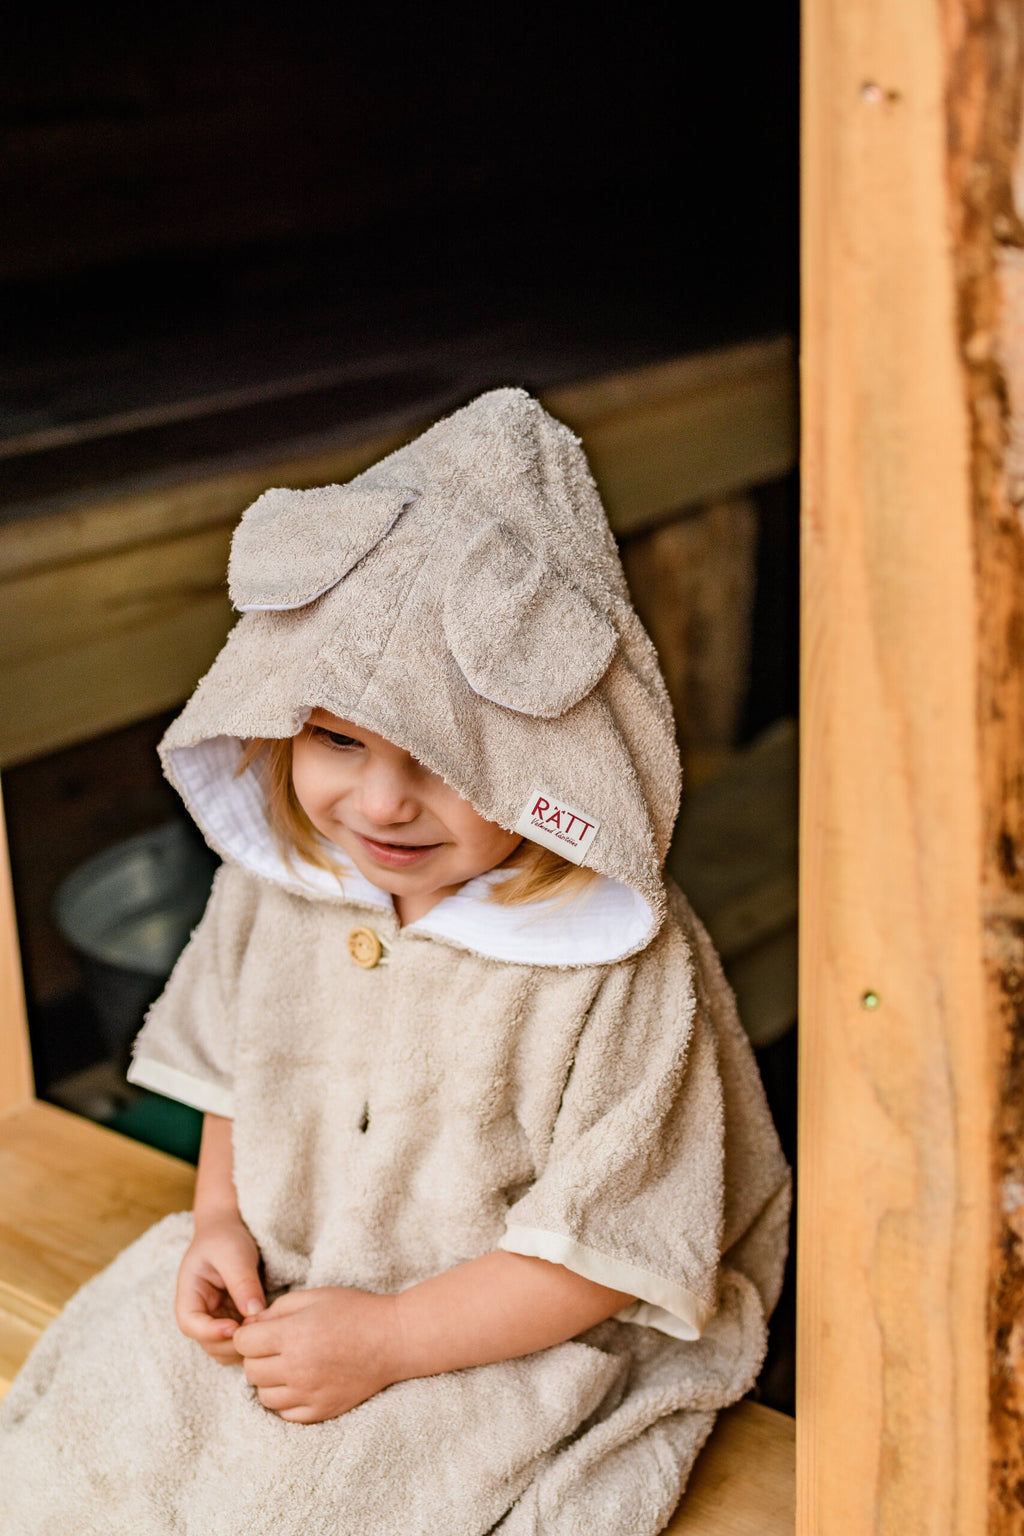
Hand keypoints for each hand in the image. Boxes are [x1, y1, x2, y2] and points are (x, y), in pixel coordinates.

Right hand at [175, 1212, 265, 1363]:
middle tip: (260, 1324)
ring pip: (225, 1350)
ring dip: (245, 1345)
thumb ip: (242, 1282)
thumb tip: (254, 1312)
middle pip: (209, 1344)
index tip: (234, 1327)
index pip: (190, 1324)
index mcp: (189, 1294)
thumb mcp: (234, 1253)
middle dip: (234, 1341)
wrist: (229, 1230)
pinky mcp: (232, 1322)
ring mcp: (216, 1321)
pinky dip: (252, 1341)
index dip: (210, 1332)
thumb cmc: (226, 1238)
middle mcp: (199, 1314)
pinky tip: (268, 1324)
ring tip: (266, 1323)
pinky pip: (239, 1342)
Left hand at [232, 1286, 398, 1421]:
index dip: (248, 1334)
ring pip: (264, 1396)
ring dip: (270, 1381)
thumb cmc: (354, 1311)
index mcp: (293, 1335)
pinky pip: (285, 1414)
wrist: (393, 1339)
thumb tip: (250, 1328)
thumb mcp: (314, 1297)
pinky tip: (300, 1383)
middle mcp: (297, 1369)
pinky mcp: (321, 1411)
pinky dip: (286, 1400)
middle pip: (250, 1371)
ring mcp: (309, 1394)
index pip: (244, 1343)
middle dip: (257, 1357)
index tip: (262, 1330)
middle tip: (276, 1347)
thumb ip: (277, 1309)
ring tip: (289, 1365)